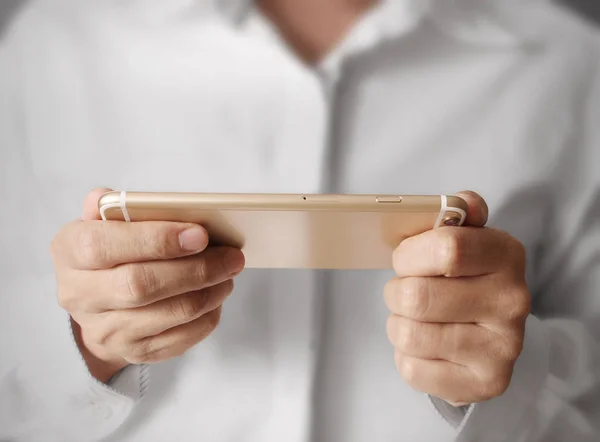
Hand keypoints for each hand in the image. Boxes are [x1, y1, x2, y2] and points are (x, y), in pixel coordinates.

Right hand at [51, 189, 244, 382]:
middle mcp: (80, 295)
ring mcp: (106, 329)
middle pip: (142, 285)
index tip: (200, 234)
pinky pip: (181, 338)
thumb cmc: (110, 253)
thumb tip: (118, 199)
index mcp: (70, 251)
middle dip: (196, 269)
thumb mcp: (102, 223)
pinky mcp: (134, 352)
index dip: (156, 239)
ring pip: (169, 313)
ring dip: (210, 292)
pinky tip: (217, 297)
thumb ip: (112, 208)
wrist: (97, 306)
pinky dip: (208, 316)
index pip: (105, 245)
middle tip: (231, 257)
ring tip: (229, 273)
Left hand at [384, 191, 530, 405]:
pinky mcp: (484, 384)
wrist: (490, 338)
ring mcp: (502, 348)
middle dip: (397, 292)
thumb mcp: (465, 240)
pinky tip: (426, 348)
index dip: (410, 254)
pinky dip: (406, 357)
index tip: (405, 260)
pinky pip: (412, 369)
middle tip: (405, 292)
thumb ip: (457, 215)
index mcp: (506, 254)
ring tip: (415, 319)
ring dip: (398, 324)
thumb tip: (464, 202)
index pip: (447, 248)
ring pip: (408, 334)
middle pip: (418, 296)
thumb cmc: (464, 280)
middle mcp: (512, 301)